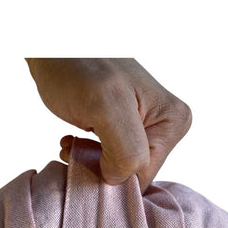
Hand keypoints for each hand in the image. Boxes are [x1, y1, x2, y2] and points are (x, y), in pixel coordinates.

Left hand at [25, 58, 191, 193]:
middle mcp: (165, 129)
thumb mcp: (106, 105)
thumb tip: (121, 180)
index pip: (144, 177)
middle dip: (100, 169)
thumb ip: (126, 151)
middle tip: (75, 150)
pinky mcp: (124, 131)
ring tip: (73, 144)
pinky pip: (108, 162)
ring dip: (89, 164)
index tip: (84, 156)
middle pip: (131, 175)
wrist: (54, 46)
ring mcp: (144, 130)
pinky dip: (86, 158)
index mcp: (173, 123)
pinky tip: (73, 142)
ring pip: (116, 171)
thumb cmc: (77, 65)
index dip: (111, 175)